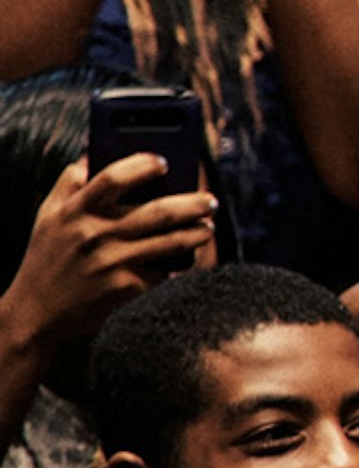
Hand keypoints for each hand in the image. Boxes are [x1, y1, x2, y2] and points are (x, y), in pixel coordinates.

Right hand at [0, 155, 216, 350]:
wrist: (37, 314)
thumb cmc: (48, 257)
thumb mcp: (48, 216)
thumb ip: (69, 183)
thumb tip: (93, 154)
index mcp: (75, 212)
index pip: (112, 178)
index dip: (142, 166)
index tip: (163, 162)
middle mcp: (94, 235)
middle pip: (158, 212)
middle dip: (193, 204)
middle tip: (211, 201)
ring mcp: (112, 263)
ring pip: (171, 242)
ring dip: (197, 233)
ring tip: (207, 227)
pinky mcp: (126, 288)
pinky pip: (162, 271)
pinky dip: (177, 265)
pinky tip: (185, 259)